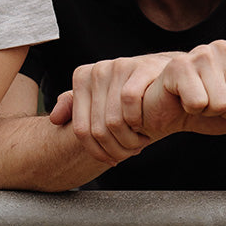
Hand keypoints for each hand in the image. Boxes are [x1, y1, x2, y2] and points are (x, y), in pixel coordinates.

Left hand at [53, 52, 175, 164]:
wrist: (171, 76)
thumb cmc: (134, 92)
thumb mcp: (102, 99)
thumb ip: (76, 106)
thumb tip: (54, 119)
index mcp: (83, 78)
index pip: (81, 129)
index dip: (97, 152)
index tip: (112, 159)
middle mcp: (97, 70)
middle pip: (97, 129)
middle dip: (116, 149)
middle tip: (131, 152)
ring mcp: (118, 67)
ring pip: (112, 120)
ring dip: (129, 141)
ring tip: (140, 142)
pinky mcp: (141, 67)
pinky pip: (130, 103)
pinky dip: (138, 121)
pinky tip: (146, 127)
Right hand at [141, 41, 225, 136]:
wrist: (168, 111)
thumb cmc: (208, 109)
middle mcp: (225, 47)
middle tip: (212, 104)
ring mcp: (201, 53)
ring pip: (222, 104)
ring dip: (209, 112)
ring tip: (199, 101)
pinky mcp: (178, 66)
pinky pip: (198, 103)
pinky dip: (191, 110)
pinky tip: (184, 99)